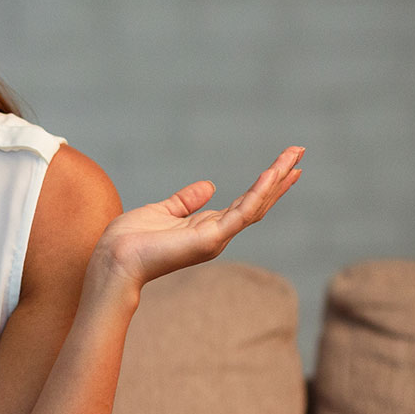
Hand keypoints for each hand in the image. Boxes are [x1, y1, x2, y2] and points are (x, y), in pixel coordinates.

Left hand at [92, 146, 303, 292]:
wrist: (114, 260)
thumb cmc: (130, 240)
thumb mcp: (163, 210)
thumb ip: (186, 201)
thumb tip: (209, 186)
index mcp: (207, 227)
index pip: (245, 203)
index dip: (265, 185)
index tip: (284, 166)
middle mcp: (217, 234)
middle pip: (258, 203)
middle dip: (279, 179)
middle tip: (300, 153)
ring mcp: (216, 238)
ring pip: (256, 205)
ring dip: (276, 181)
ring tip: (294, 159)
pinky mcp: (210, 238)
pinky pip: (241, 212)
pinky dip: (258, 193)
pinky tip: (271, 174)